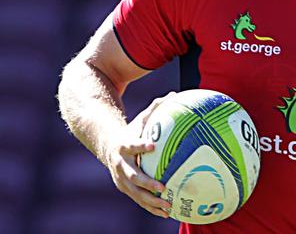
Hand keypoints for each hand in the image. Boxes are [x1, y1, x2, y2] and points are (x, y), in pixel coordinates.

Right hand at [105, 92, 175, 216]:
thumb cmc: (131, 132)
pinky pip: (139, 200)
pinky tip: (167, 213)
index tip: (152, 145)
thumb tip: (175, 94)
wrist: (109, 148)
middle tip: (162, 187)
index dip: (140, 145)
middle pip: (131, 176)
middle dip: (146, 183)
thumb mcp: (141, 119)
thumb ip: (156, 108)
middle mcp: (120, 165)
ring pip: (135, 193)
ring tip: (168, 205)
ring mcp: (121, 179)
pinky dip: (151, 207)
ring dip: (150, 201)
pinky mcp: (125, 189)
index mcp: (124, 146)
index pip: (132, 145)